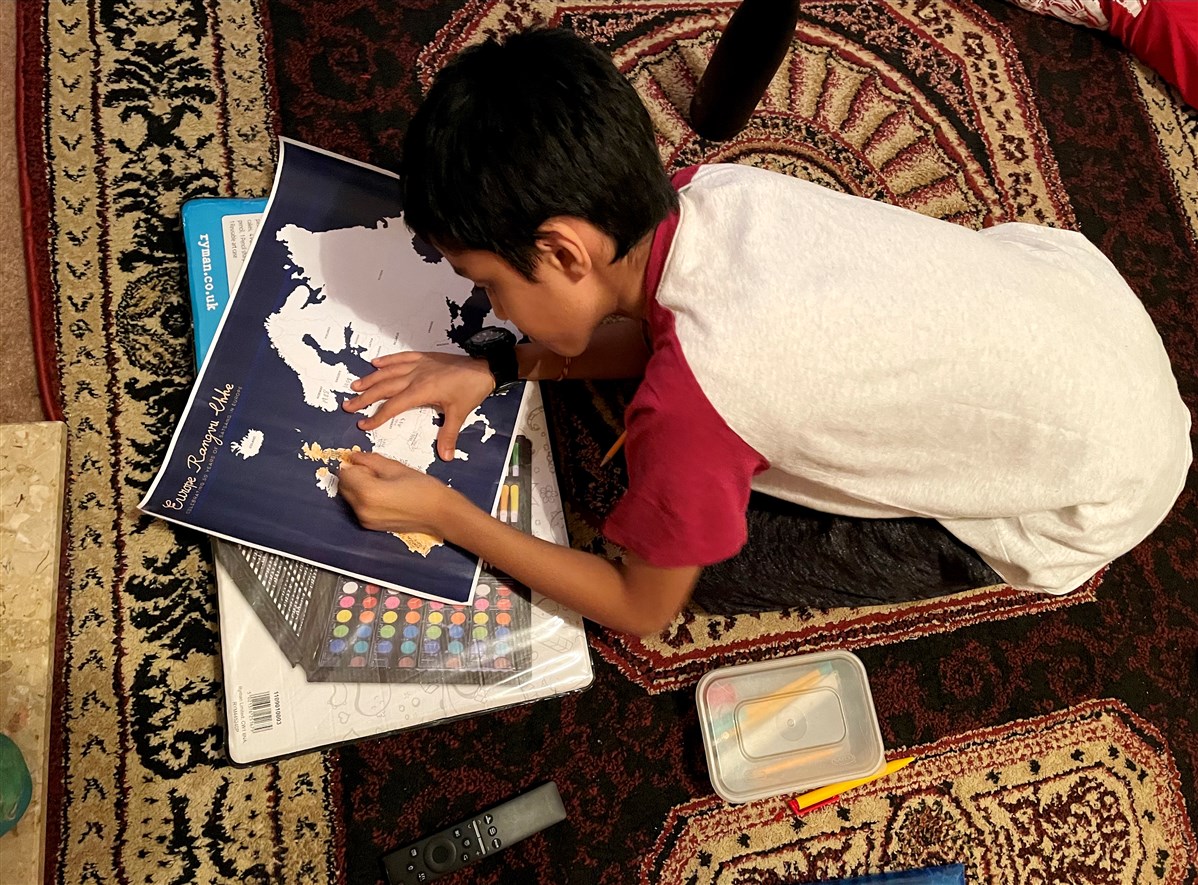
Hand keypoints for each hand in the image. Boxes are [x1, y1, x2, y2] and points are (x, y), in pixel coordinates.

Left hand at [337, 451, 457, 535]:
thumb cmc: (424, 489)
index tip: (369, 464)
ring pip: (350, 497)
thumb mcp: (396, 467)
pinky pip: (359, 507)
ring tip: (384, 485)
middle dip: (355, 476)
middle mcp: (363, 509)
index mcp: (368, 492)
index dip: (356, 465)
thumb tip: (354, 457)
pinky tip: (385, 496)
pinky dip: (365, 498)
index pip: (345, 473)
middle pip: (344, 486)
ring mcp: (366, 520)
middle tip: (377, 473)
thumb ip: (370, 461)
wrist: (440, 514)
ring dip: (359, 487)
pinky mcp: (370, 526)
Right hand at [342, 351, 495, 459]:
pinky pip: (401, 357)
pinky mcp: (424, 357)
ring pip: (389, 372)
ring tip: (355, 386)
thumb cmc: (472, 389)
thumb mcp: (460, 413)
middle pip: (384, 388)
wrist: (485, 367)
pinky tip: (375, 363)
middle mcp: (415, 376)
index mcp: (421, 391)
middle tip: (348, 405)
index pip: (393, 406)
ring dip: (371, 379)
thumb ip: (449, 435)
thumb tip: (446, 456)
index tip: (363, 424)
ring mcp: (419, 365)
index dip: (377, 416)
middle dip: (365, 397)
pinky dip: (387, 360)